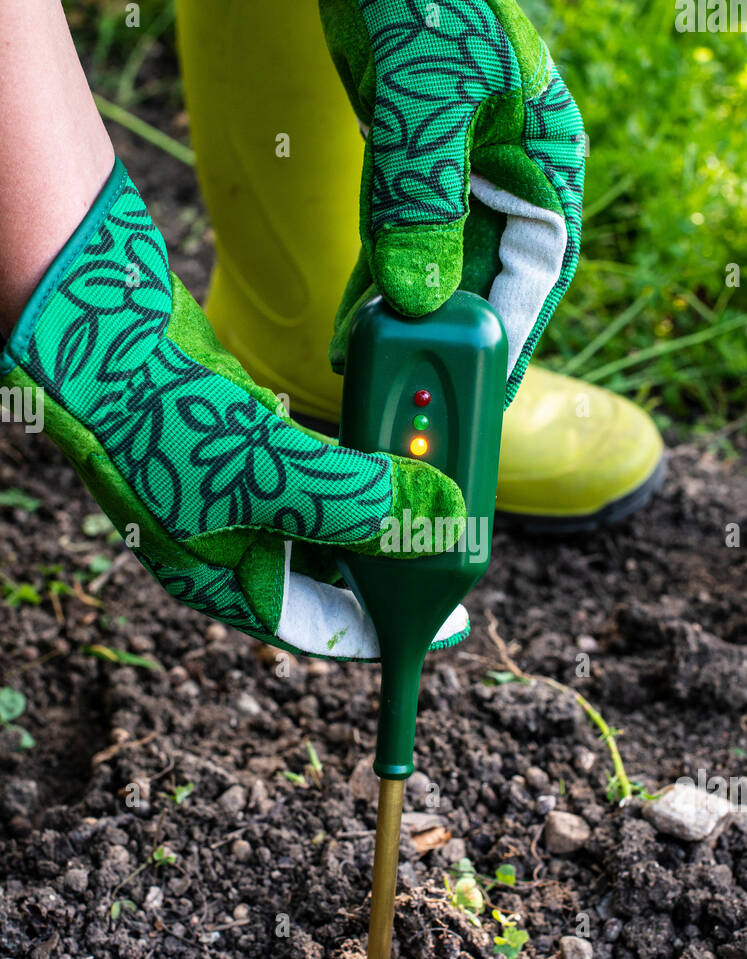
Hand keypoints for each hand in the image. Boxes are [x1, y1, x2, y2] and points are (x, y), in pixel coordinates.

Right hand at [0, 160, 467, 658]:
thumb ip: (354, 502)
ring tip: (429, 484)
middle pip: (329, 568)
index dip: (383, 627)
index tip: (439, 620)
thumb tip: (435, 518)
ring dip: (374, 497)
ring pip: (323, 508)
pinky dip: (345, 453)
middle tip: (448, 536)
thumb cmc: (153, 419)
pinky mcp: (234, 432)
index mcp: (222, 580)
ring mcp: (229, 485)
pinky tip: (378, 437)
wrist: (85, 331)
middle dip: (390, 554)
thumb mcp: (265, 475)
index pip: (320, 626)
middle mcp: (227, 540)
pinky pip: (307, 458)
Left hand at [277, 0, 584, 405]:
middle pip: (489, 281)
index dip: (513, 332)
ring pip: (440, 271)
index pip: (540, 270)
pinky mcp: (416, 177)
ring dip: (408, 321)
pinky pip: (401, 247)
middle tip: (415, 398)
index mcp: (545, 162)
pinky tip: (352, 325)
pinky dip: (378, 286)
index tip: (483, 388)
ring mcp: (463, 181)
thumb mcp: (423, 99)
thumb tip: (417, 296)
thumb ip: (421, 197)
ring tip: (372, 372)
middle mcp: (511, 180)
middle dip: (450, 340)